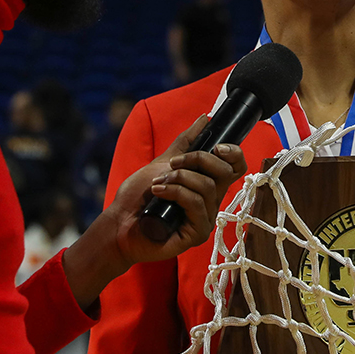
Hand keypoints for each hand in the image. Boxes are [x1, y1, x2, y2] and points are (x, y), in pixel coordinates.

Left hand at [106, 114, 246, 264]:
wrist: (118, 221)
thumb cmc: (138, 196)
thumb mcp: (162, 162)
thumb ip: (185, 143)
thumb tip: (204, 119)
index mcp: (207, 185)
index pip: (236, 168)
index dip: (234, 153)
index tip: (216, 146)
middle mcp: (210, 202)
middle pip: (225, 173)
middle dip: (198, 159)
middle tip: (171, 164)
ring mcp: (205, 219)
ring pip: (207, 187)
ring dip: (179, 178)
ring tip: (157, 182)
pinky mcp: (197, 234)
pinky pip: (197, 205)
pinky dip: (176, 193)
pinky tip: (158, 193)